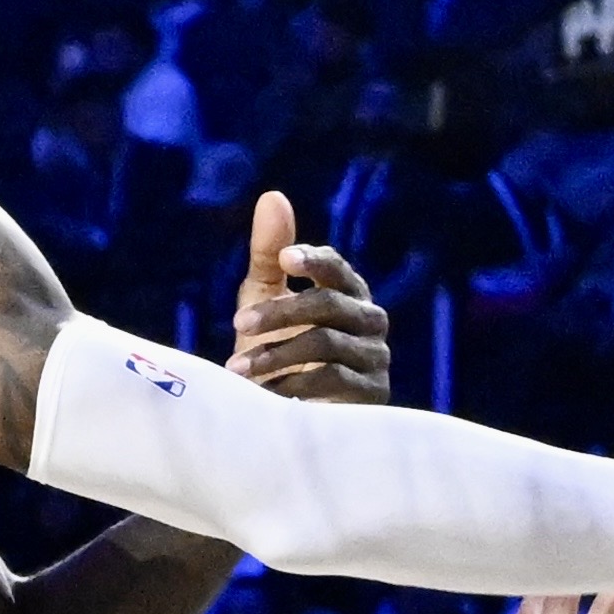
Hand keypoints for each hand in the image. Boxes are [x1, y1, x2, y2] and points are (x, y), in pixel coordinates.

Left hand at [228, 191, 390, 403]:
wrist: (285, 417)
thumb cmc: (274, 352)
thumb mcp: (264, 299)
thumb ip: (268, 252)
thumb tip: (273, 196)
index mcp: (347, 293)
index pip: (336, 269)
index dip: (314, 260)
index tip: (284, 259)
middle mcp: (370, 321)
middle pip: (330, 304)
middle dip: (281, 313)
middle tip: (239, 324)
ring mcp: (376, 358)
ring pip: (327, 342)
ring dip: (277, 354)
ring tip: (238, 369)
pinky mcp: (374, 395)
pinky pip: (334, 379)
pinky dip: (295, 383)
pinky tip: (264, 394)